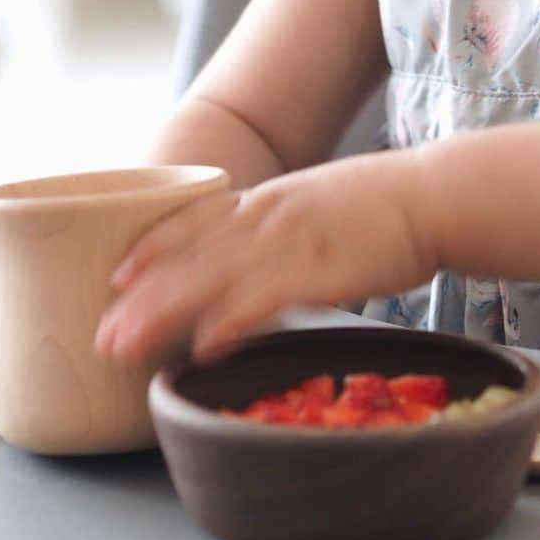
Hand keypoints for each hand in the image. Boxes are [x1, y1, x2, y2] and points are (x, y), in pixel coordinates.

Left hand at [94, 151, 434, 364]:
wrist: (435, 195)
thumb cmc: (389, 205)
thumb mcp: (324, 200)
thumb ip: (289, 225)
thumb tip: (265, 255)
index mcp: (272, 199)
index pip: (197, 220)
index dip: (154, 248)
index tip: (119, 274)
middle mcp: (270, 216)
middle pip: (191, 255)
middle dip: (142, 294)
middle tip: (103, 328)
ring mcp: (292, 241)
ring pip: (212, 278)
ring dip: (164, 312)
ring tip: (126, 343)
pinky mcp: (320, 270)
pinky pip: (264, 298)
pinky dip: (230, 321)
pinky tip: (205, 345)